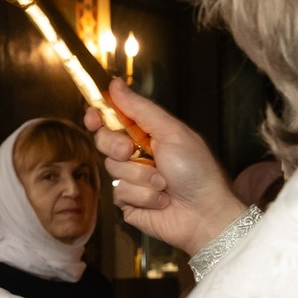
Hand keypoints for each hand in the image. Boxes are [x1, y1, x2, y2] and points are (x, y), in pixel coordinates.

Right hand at [86, 80, 243, 255]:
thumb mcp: (171, 132)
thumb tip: (114, 84)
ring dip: (140, 177)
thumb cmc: (196, 171)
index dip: (98, 116)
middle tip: (131, 152)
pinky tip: (161, 200)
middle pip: (104, 141)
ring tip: (164, 184)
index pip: (112, 119)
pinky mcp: (128, 203)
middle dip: (116, 145)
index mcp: (146, 134)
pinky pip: (120, 194)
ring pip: (112, 169)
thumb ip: (140, 109)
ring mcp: (131, 179)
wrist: (204, 213)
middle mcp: (135, 155)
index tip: (93, 117)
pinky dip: (143, 196)